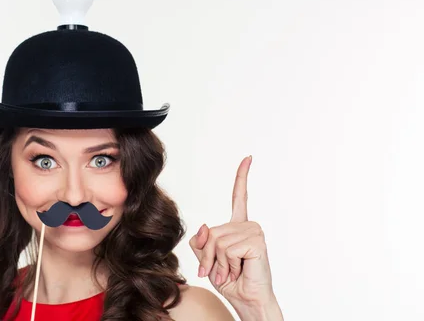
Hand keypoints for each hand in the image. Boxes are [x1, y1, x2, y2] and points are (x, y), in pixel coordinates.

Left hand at [189, 156, 277, 309]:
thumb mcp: (208, 260)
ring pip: (217, 241)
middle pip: (211, 232)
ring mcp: (254, 231)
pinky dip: (227, 264)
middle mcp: (248, 225)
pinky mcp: (257, 241)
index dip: (241, 177)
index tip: (248, 157)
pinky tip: (239, 270)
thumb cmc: (230, 281)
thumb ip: (201, 242)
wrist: (247, 301)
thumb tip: (204, 226)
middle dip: (209, 256)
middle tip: (221, 272)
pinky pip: (226, 248)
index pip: (240, 197)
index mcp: (238, 226)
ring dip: (219, 263)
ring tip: (232, 272)